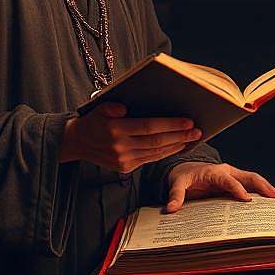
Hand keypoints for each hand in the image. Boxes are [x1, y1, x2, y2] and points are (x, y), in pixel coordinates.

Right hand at [59, 102, 201, 171]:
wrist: (77, 142)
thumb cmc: (93, 120)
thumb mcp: (100, 107)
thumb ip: (113, 106)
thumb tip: (127, 108)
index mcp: (115, 130)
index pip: (149, 127)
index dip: (170, 124)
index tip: (188, 121)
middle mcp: (120, 147)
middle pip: (156, 142)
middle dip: (180, 136)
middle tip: (197, 131)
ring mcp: (123, 160)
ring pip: (155, 153)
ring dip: (176, 146)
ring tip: (192, 139)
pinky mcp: (125, 168)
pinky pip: (149, 159)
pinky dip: (165, 153)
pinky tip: (176, 146)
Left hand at [164, 162, 274, 212]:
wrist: (185, 169)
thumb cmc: (184, 176)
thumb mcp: (178, 184)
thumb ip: (175, 195)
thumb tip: (171, 209)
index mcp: (214, 171)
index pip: (228, 180)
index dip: (237, 189)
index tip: (245, 200)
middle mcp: (227, 172)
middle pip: (249, 176)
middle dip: (263, 186)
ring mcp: (234, 177)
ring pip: (254, 180)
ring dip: (266, 189)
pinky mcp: (236, 183)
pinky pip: (252, 187)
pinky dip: (262, 194)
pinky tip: (270, 204)